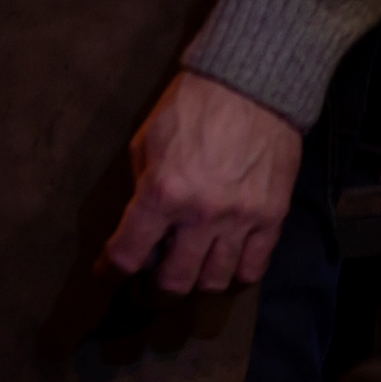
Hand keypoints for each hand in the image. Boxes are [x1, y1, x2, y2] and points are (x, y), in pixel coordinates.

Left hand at [103, 71, 302, 294]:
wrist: (250, 88)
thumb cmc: (189, 109)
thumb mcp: (146, 142)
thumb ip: (142, 186)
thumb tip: (140, 225)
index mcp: (162, 193)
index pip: (130, 252)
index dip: (113, 270)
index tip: (108, 275)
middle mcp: (201, 215)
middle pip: (176, 281)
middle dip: (154, 293)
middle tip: (146, 291)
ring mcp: (240, 220)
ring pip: (216, 281)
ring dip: (195, 286)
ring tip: (185, 278)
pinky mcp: (272, 218)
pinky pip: (254, 267)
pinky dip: (235, 276)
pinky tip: (222, 269)